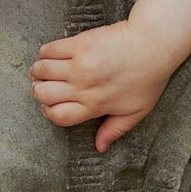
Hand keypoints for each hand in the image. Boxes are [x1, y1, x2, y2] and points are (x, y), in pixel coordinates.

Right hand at [29, 20, 174, 152]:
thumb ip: (115, 130)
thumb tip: (100, 147)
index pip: (58, 115)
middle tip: (44, 87)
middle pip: (44, 94)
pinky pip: (48, 50)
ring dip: (38, 72)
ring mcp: (79, 64)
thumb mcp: (136, 112)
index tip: (51, 106)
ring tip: (43, 71)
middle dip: (39, 92)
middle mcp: (83, 86)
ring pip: (41, 70)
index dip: (49, 112)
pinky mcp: (78, 44)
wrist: (152, 46)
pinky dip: (44, 54)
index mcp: (95, 105)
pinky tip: (50, 56)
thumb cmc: (147, 78)